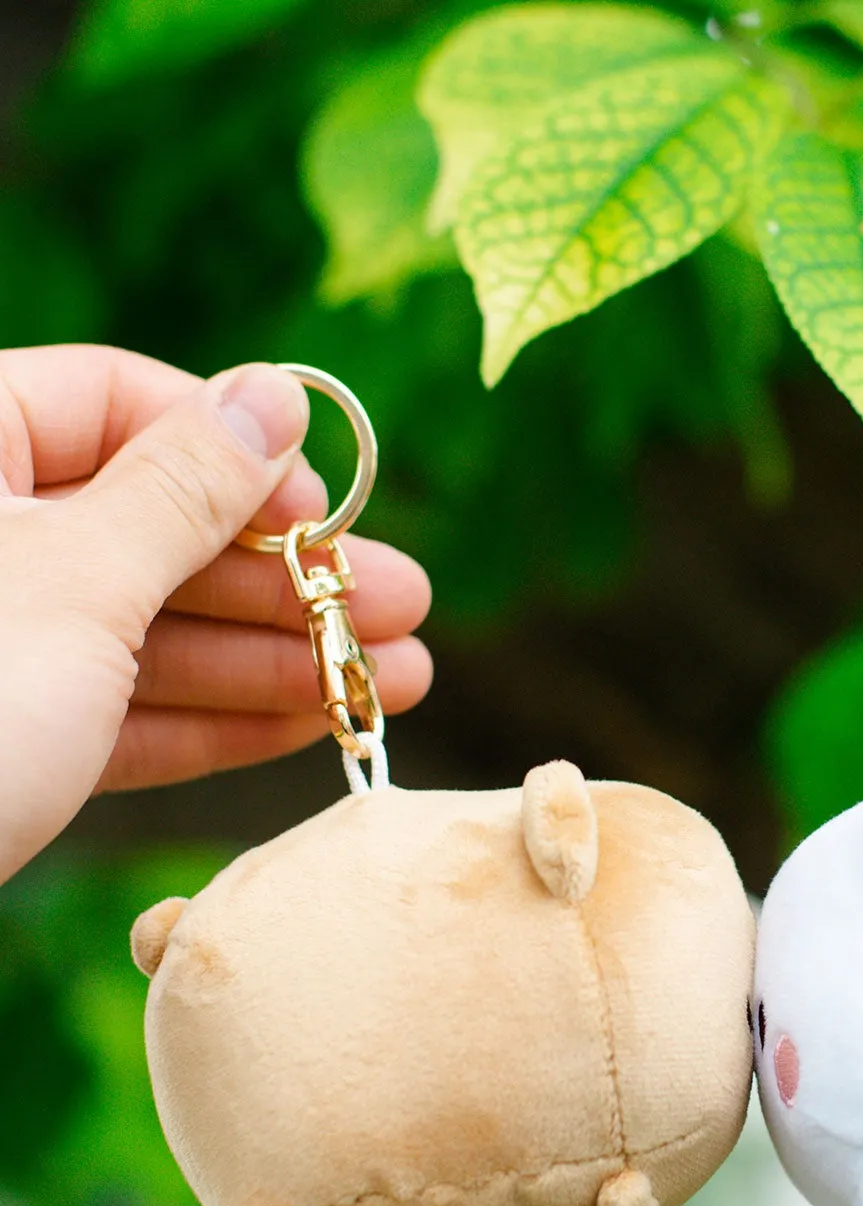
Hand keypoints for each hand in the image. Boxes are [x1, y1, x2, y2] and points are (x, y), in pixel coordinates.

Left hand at [0, 346, 431, 883]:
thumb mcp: (75, 582)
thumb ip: (185, 490)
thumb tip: (273, 393)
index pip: (114, 401)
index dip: (234, 453)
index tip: (323, 515)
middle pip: (155, 528)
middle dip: (289, 578)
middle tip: (406, 608)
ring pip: (153, 630)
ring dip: (279, 658)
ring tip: (397, 681)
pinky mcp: (4, 740)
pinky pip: (125, 710)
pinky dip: (219, 721)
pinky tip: (315, 722)